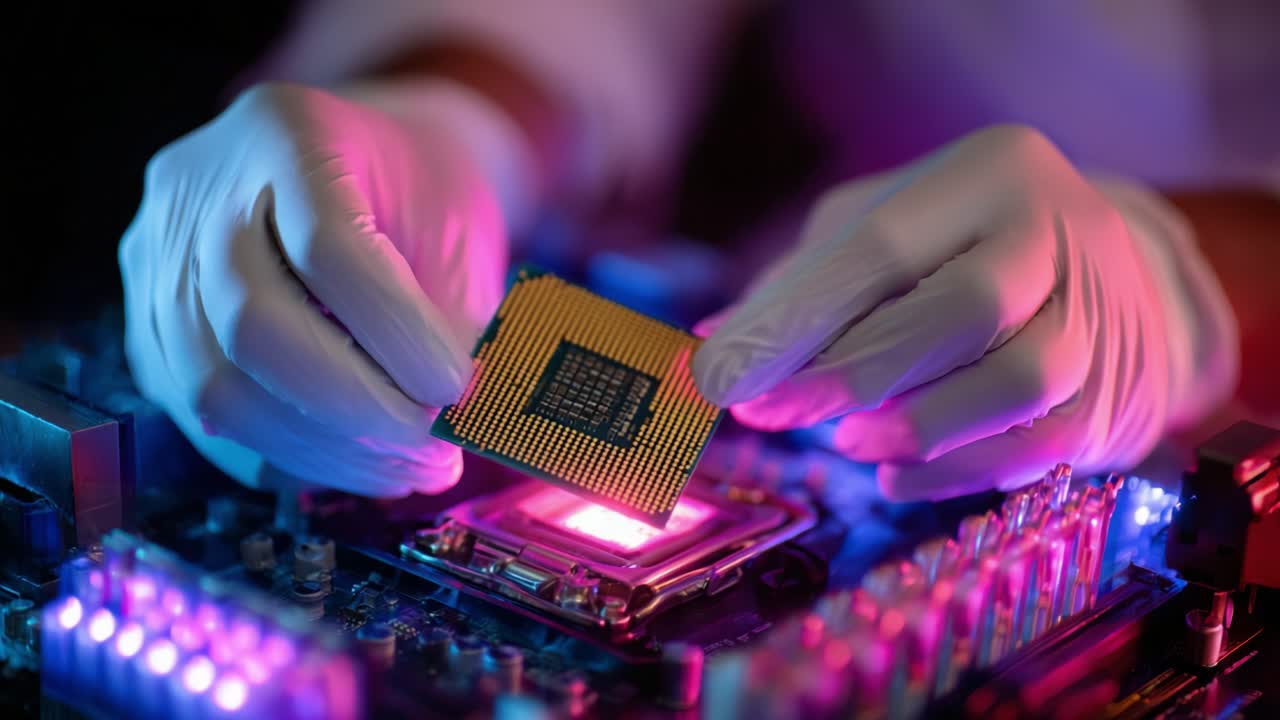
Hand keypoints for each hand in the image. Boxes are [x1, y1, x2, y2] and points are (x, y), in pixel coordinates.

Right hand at [120, 81, 519, 495]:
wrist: (357, 170)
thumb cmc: (415, 195)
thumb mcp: (456, 227)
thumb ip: (453, 315)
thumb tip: (448, 424)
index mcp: (287, 132)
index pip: (327, 248)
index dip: (397, 334)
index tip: (458, 387)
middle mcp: (200, 190)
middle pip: (253, 326)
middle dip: (356, 410)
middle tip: (434, 452)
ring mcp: (158, 260)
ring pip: (217, 388)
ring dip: (326, 451)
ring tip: (410, 468)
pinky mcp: (149, 331)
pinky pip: (206, 421)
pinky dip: (290, 458)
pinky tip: (360, 465)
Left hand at [693, 125, 1236, 499]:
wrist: (1112, 281)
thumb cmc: (961, 248)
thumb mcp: (882, 230)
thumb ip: (799, 282)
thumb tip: (709, 344)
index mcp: (992, 172)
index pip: (880, 248)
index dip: (792, 320)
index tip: (717, 377)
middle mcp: (1059, 232)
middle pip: (961, 310)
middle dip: (849, 373)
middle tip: (770, 415)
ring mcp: (1100, 317)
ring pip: (1017, 381)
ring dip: (914, 425)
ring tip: (848, 442)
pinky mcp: (1111, 400)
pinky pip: (1036, 449)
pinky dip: (950, 474)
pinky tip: (891, 475)